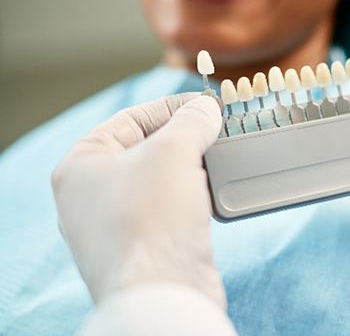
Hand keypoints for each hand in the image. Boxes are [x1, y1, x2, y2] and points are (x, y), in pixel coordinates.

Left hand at [51, 94, 225, 308]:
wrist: (163, 293)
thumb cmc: (152, 219)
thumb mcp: (173, 151)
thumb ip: (191, 121)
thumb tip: (206, 109)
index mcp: (82, 166)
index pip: (130, 119)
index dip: (171, 107)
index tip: (205, 105)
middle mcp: (93, 195)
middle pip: (146, 149)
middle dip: (184, 138)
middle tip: (216, 130)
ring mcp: (117, 225)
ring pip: (160, 181)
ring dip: (191, 169)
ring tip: (219, 159)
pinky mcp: (145, 248)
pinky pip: (170, 210)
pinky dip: (191, 198)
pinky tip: (212, 194)